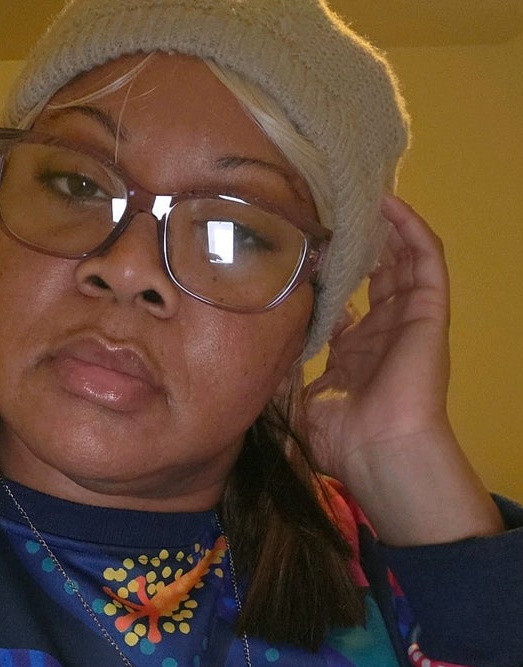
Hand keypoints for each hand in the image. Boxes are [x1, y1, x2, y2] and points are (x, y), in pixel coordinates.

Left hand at [304, 195, 501, 544]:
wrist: (378, 449)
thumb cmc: (341, 435)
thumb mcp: (299, 400)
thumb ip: (282, 375)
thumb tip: (257, 355)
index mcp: (353, 355)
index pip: (344, 307)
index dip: (327, 280)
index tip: (300, 256)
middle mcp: (381, 333)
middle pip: (375, 278)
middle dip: (355, 248)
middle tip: (331, 216)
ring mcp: (407, 320)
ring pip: (401, 261)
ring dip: (383, 230)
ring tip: (360, 197)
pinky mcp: (428, 312)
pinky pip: (427, 260)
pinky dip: (410, 230)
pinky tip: (389, 204)